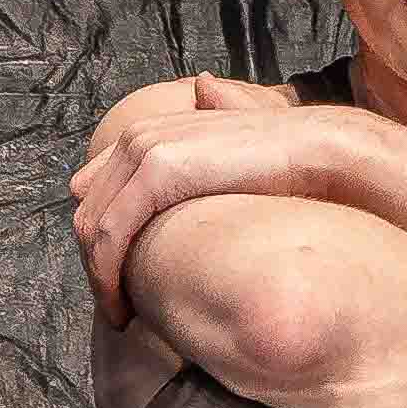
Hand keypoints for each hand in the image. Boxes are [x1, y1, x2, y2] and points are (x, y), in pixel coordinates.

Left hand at [72, 76, 357, 318]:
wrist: (320, 153)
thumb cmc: (284, 163)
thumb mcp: (229, 154)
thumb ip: (209, 127)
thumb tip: (202, 88)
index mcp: (147, 133)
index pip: (94, 194)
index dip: (99, 243)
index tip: (116, 283)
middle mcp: (137, 136)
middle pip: (87, 214)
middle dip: (94, 268)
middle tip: (115, 312)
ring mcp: (144, 149)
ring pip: (92, 231)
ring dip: (99, 282)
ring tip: (120, 319)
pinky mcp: (157, 173)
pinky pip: (110, 237)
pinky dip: (108, 279)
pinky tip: (125, 311)